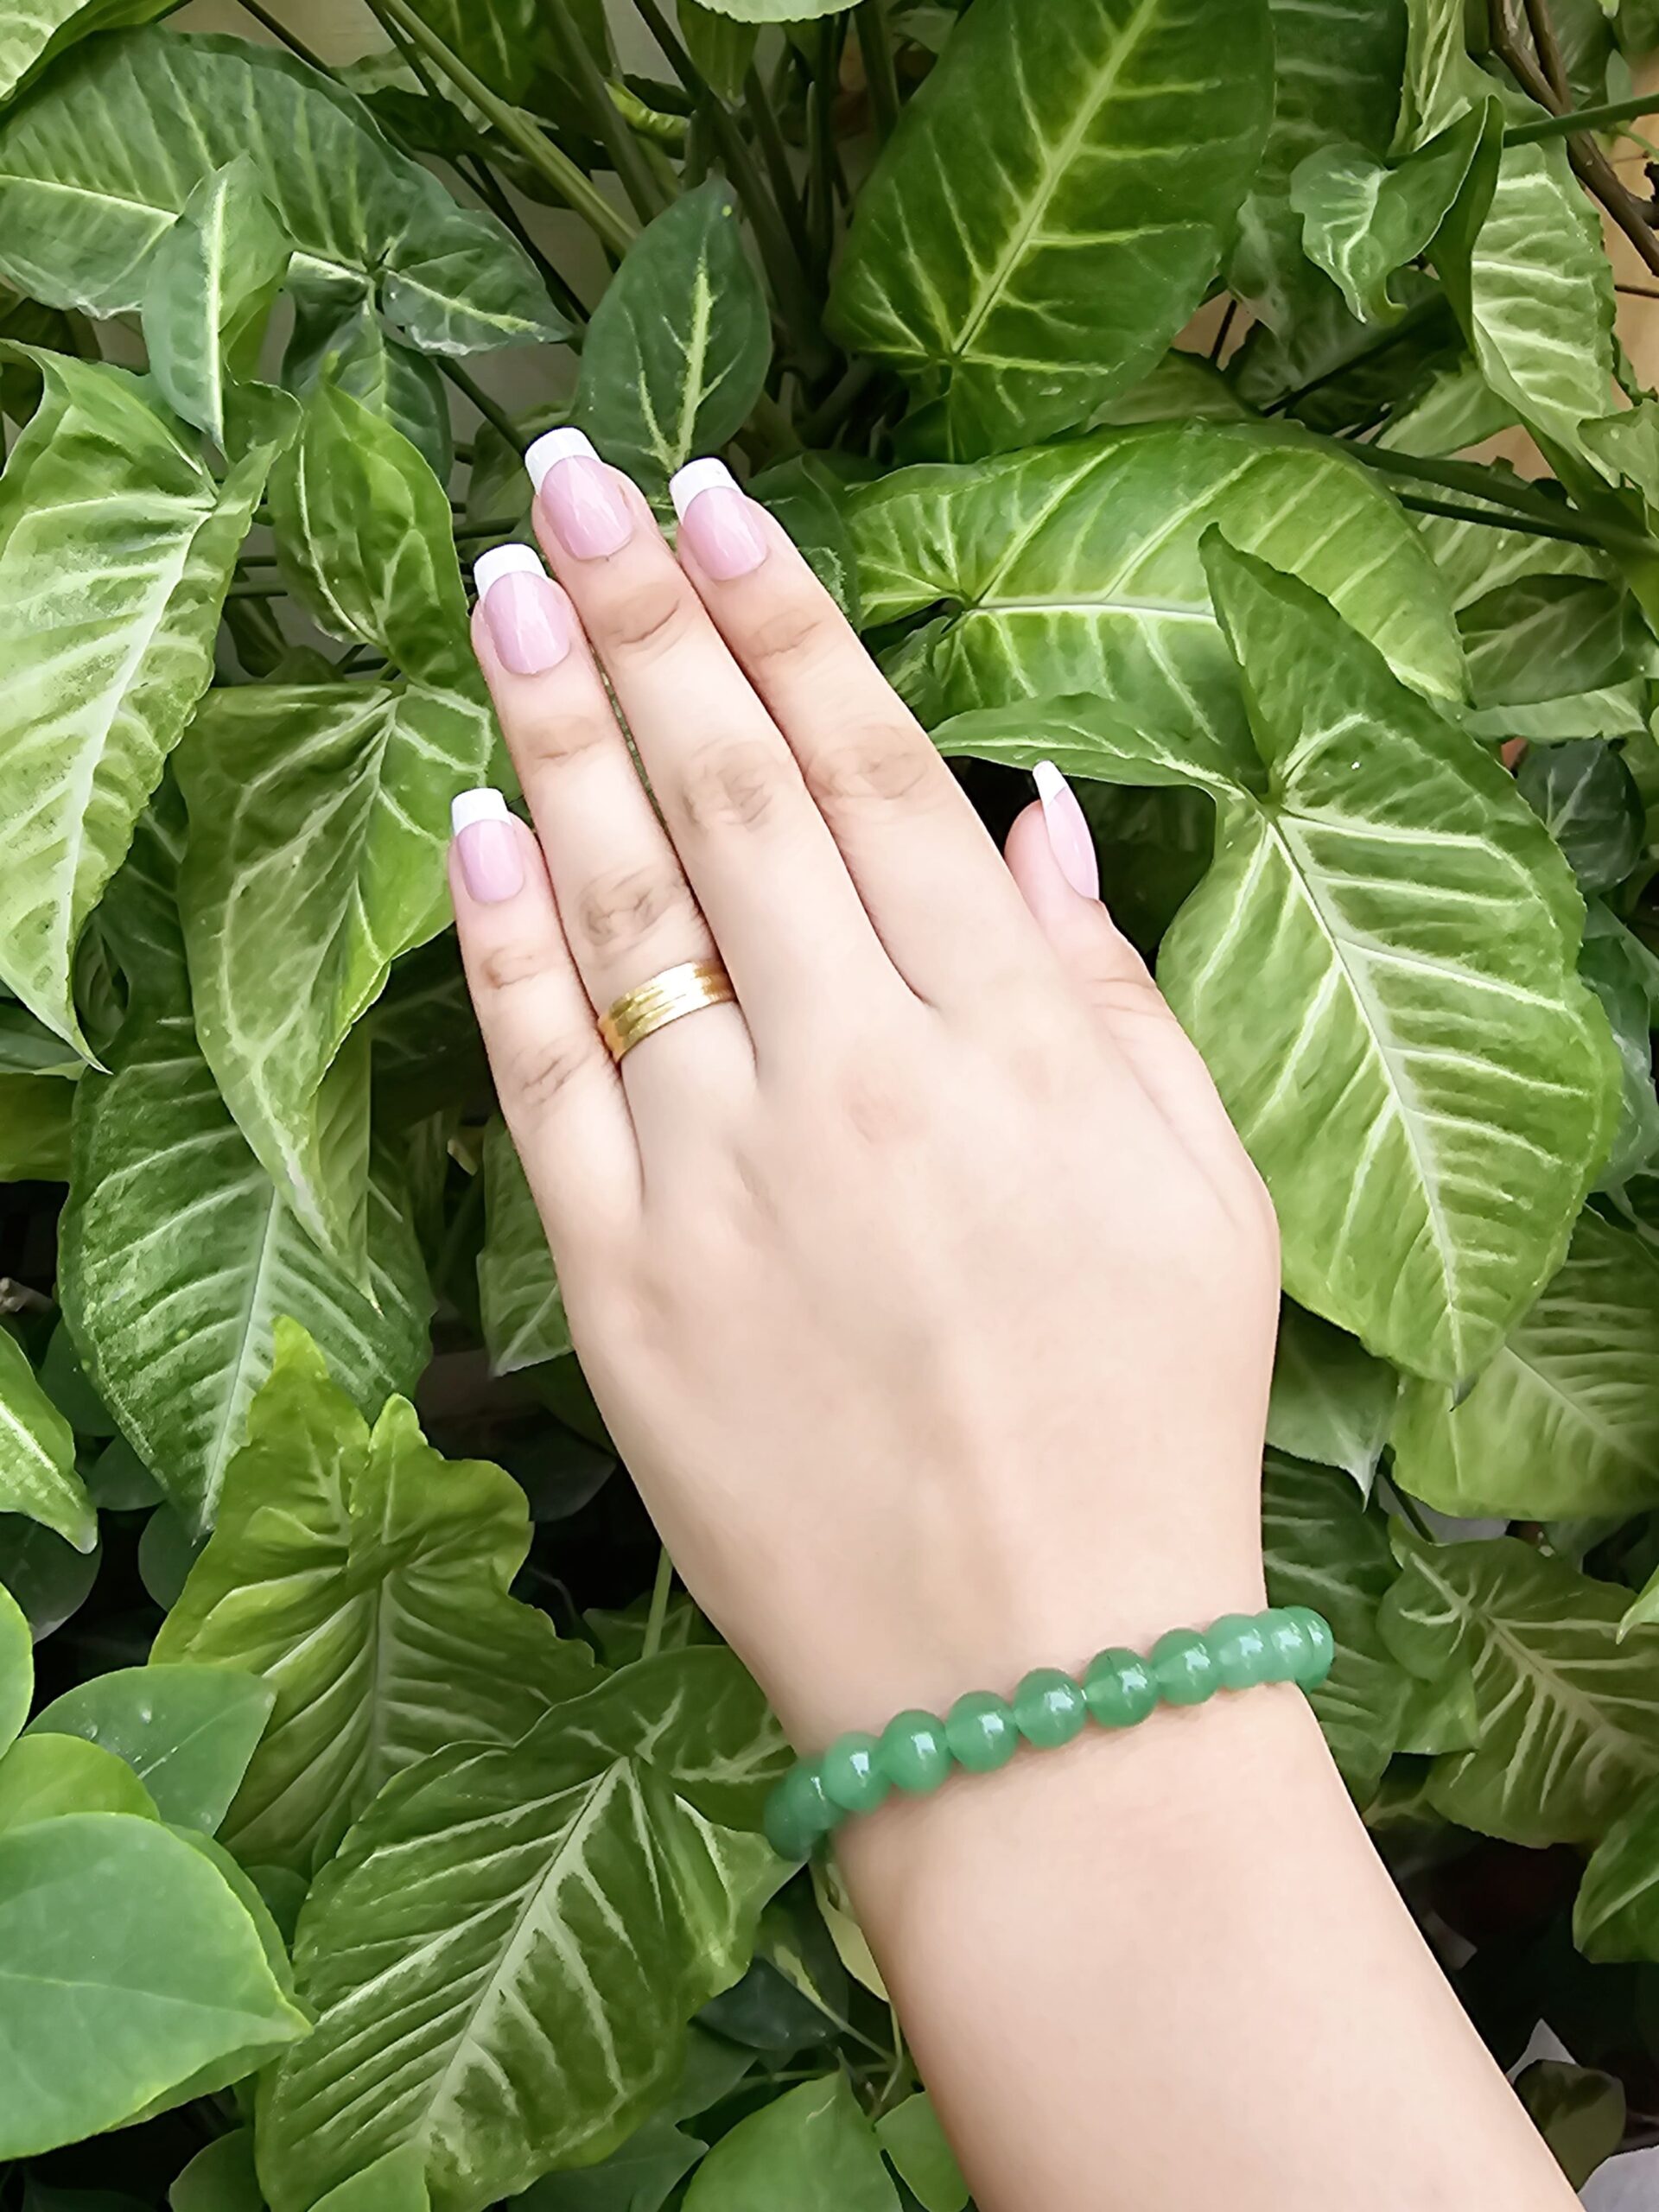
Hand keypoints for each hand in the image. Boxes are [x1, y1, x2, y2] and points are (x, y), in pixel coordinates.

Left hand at [449, 433, 1279, 1747]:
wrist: (1035, 1671)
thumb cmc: (1147, 1421)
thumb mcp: (1201, 1190)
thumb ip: (1113, 989)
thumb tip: (1028, 813)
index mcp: (1010, 1045)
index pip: (872, 780)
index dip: (787, 627)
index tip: (717, 504)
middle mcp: (856, 1082)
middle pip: (728, 800)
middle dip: (644, 622)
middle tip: (571, 476)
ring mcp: (721, 1181)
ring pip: (618, 908)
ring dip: (553, 734)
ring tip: (506, 590)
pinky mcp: (618, 1285)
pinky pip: (538, 1082)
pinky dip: (495, 946)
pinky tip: (466, 821)